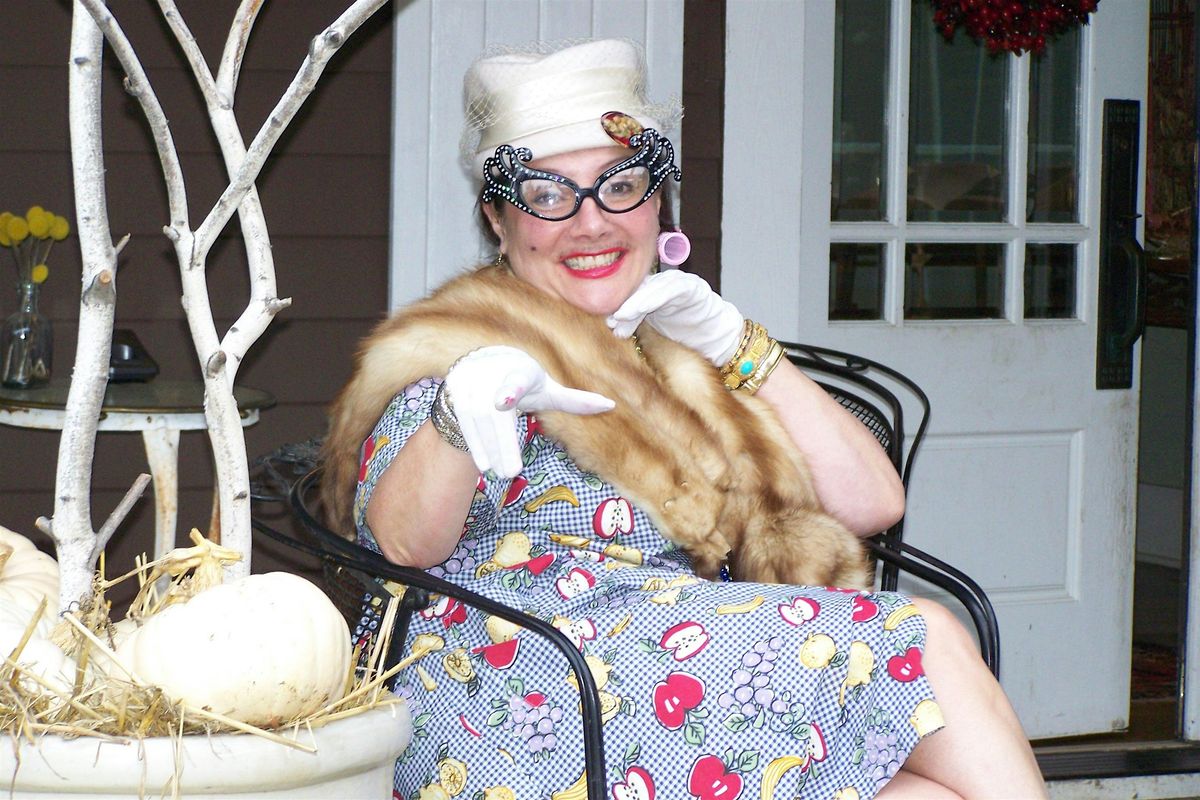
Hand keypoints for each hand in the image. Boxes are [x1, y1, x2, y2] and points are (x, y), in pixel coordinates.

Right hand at [443, 346, 614, 477]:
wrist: (486, 362)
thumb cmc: (525, 380)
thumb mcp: (547, 389)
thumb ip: (574, 400)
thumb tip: (610, 405)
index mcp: (521, 370)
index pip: (516, 381)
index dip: (510, 390)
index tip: (502, 402)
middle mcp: (492, 374)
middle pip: (495, 413)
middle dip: (503, 443)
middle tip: (512, 472)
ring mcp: (470, 383)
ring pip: (477, 421)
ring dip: (489, 449)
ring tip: (502, 472)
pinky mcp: (454, 392)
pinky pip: (462, 423)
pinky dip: (474, 445)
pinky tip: (485, 465)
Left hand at [606, 270, 743, 365]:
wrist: (716, 339)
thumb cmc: (685, 333)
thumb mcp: (654, 327)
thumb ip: (635, 322)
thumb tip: (611, 326)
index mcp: (654, 289)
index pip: (632, 293)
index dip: (619, 305)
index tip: (608, 321)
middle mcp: (666, 283)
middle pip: (640, 288)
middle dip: (625, 304)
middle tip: (612, 320)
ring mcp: (680, 283)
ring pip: (653, 287)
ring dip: (636, 302)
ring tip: (622, 317)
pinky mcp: (694, 287)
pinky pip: (673, 289)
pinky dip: (656, 297)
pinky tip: (642, 309)